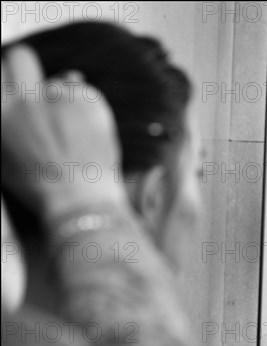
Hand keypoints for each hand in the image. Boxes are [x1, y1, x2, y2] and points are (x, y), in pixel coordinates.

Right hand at [1, 45, 127, 223]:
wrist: (80, 199)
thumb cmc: (41, 185)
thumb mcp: (3, 157)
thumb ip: (6, 120)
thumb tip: (10, 94)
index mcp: (1, 113)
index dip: (6, 74)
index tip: (13, 82)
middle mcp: (26, 99)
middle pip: (22, 57)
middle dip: (27, 66)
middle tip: (37, 88)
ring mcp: (61, 97)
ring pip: (60, 81)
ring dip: (63, 98)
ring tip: (71, 130)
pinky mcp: (90, 99)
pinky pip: (85, 93)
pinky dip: (87, 108)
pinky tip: (88, 132)